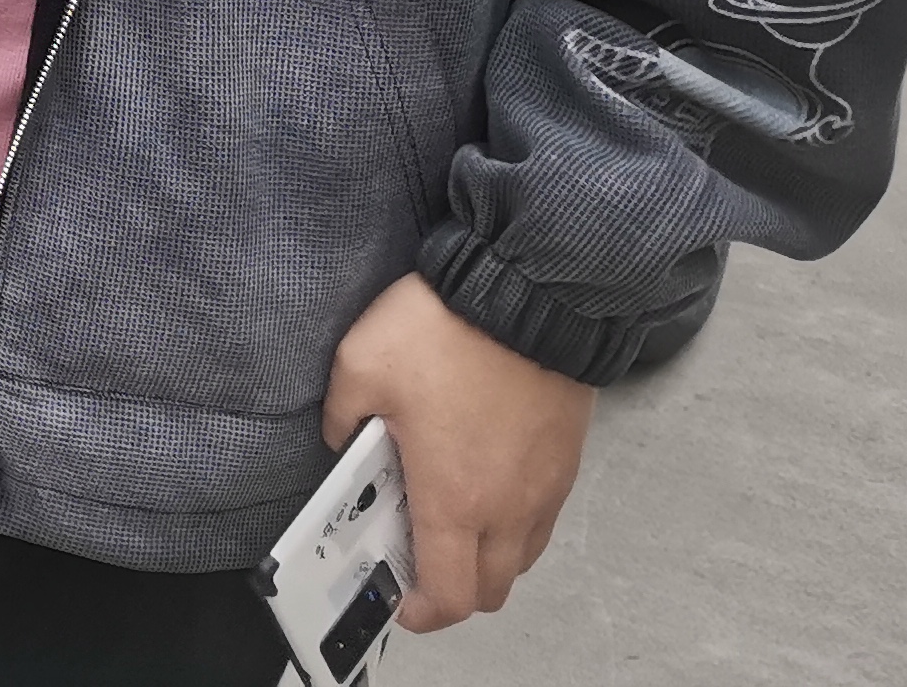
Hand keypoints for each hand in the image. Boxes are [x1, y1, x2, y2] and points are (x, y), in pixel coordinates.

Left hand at [322, 273, 594, 631]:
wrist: (525, 293)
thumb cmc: (446, 332)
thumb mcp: (360, 367)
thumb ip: (342, 417)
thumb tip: (345, 442)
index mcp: (454, 498)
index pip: (449, 595)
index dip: (421, 612)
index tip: (397, 599)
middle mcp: (508, 507)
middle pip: (490, 590)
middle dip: (452, 591)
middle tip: (415, 557)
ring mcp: (544, 488)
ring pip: (520, 558)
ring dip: (485, 557)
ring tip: (445, 516)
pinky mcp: (564, 462)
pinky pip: (541, 519)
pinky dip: (513, 523)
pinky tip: (480, 480)